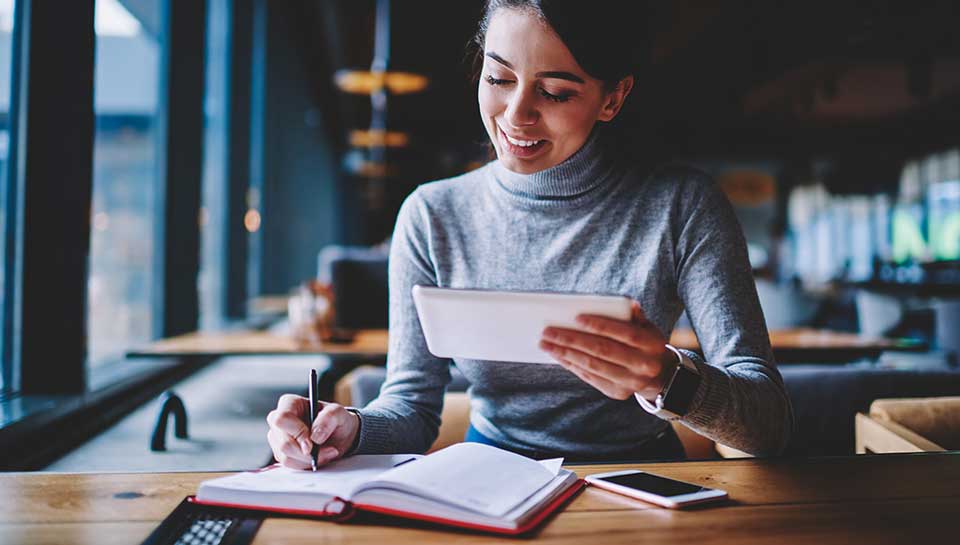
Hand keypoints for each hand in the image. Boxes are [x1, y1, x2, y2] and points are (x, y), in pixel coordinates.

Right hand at [266, 394, 359, 468]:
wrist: (339, 435)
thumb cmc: (336, 420)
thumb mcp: (339, 413)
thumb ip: (329, 418)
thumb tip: (315, 436)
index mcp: (290, 403)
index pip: (282, 419)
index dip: (296, 433)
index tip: (312, 444)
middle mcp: (279, 420)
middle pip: (283, 442)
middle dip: (305, 452)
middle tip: (328, 451)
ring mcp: (278, 438)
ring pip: (285, 456)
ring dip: (308, 460)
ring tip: (327, 453)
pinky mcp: (281, 453)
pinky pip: (289, 464)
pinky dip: (306, 464)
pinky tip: (318, 457)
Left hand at [539, 301, 675, 400]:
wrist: (661, 377)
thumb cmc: (646, 344)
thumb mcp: (648, 328)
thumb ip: (635, 316)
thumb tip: (628, 303)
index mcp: (652, 344)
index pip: (624, 333)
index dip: (600, 325)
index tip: (576, 318)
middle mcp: (643, 365)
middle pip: (602, 350)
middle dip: (572, 340)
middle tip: (548, 331)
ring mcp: (629, 381)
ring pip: (592, 365)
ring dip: (565, 354)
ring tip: (546, 344)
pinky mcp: (617, 392)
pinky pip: (589, 377)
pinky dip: (571, 365)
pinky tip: (557, 355)